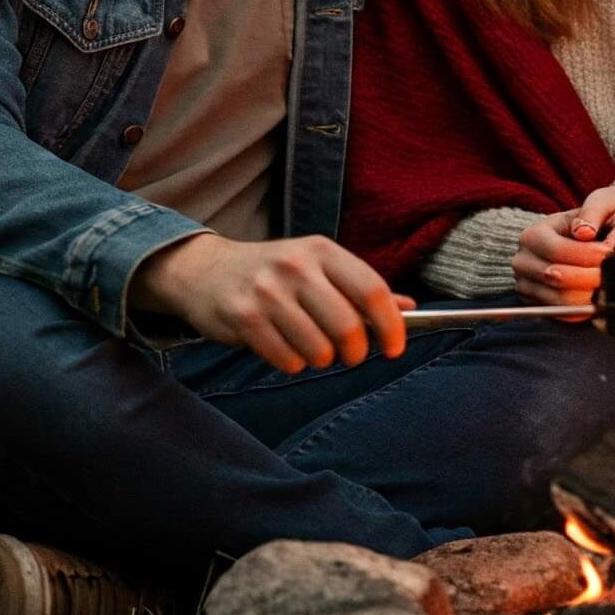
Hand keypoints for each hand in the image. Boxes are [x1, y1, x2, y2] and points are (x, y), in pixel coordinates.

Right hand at [130, 233, 413, 374]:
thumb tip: (409, 308)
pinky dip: (292, 363)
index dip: (391, 325)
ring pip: (318, 350)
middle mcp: (296, 266)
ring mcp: (267, 292)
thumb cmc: (274, 273)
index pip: (372, 290)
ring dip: (319, 359)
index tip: (395, 348)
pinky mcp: (244, 318)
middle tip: (348, 354)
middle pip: (348, 327)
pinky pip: (287, 360)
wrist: (205, 270)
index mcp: (322, 250)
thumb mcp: (317, 267)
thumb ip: (361, 288)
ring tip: (308, 345)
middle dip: (354, 352)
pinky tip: (282, 346)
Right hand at [510, 184, 614, 304]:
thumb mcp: (603, 202)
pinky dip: (581, 310)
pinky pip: (560, 314)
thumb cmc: (602, 218)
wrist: (601, 232)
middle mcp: (524, 260)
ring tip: (607, 287)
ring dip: (588, 297)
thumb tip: (583, 232)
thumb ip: (594, 213)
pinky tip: (597, 300)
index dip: (586, 256)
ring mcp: (527, 284)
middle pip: (555, 277)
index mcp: (535, 234)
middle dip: (589, 278)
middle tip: (611, 276)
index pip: (557, 250)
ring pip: (558, 300)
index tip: (609, 255)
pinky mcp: (537, 303)